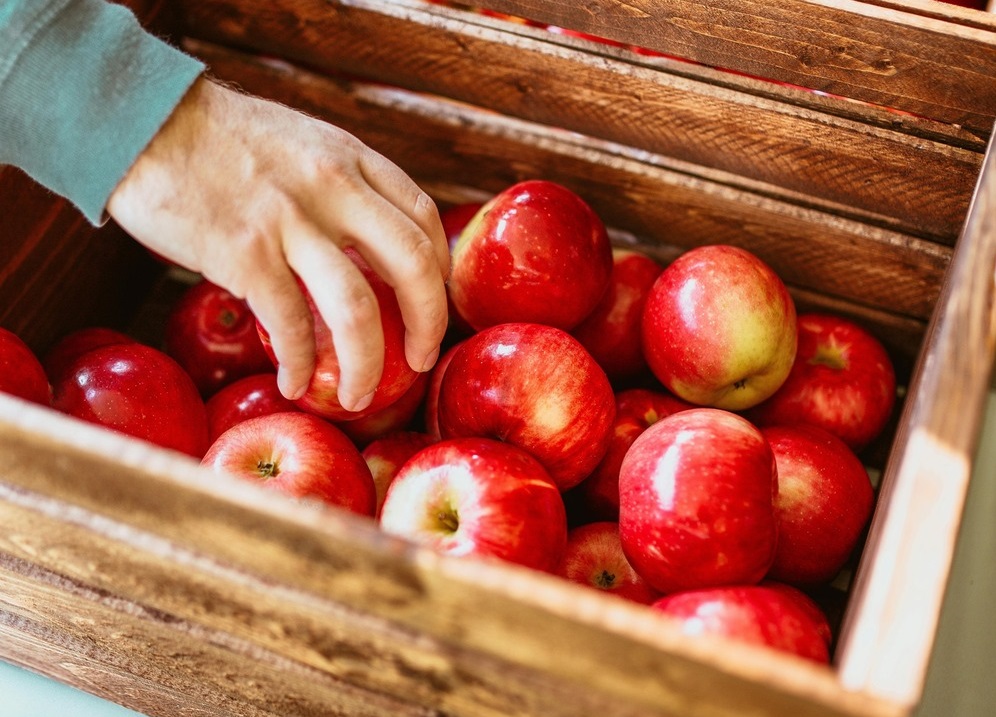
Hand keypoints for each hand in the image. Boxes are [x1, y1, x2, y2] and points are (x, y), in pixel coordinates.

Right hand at [107, 76, 449, 411]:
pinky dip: (299, 365)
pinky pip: (290, 326)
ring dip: (366, 367)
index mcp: (352, 160)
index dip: (439, 270)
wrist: (142, 119)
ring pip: (357, 311)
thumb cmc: (220, 138)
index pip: (423, 218)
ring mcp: (290, 222)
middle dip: (428, 326)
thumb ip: (340, 186)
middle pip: (413, 267)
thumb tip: (365, 246)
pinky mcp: (244, 254)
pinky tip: (293, 383)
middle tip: (420, 360)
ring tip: (359, 398)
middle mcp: (333, 188)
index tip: (432, 301)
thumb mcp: (302, 144)